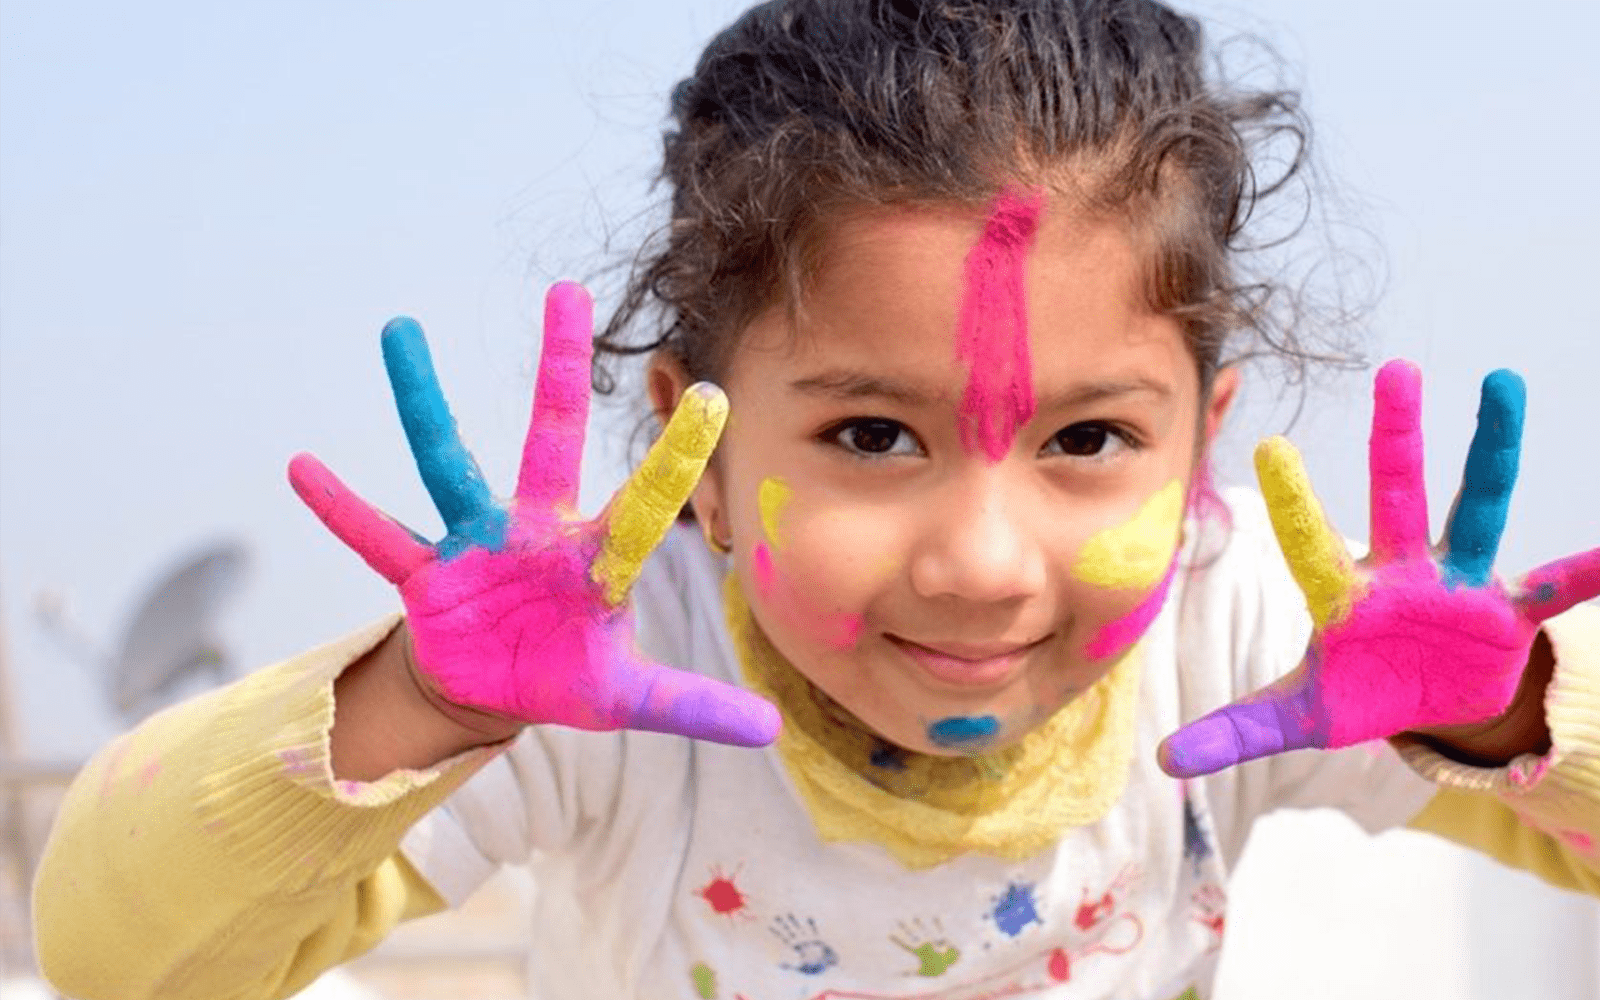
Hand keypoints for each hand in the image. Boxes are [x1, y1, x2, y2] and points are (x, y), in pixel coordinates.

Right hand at [289, 281, 779, 747]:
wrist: (493, 686)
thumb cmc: (566, 674)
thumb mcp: (627, 699)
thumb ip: (692, 704)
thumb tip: (772, 730)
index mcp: (595, 559)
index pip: (646, 505)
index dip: (676, 459)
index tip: (714, 397)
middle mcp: (536, 531)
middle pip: (551, 438)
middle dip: (561, 370)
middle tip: (567, 291)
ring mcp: (476, 543)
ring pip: (446, 462)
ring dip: (422, 401)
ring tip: (399, 329)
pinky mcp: (425, 574)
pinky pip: (377, 537)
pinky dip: (341, 509)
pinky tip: (301, 466)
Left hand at [1160, 360, 1599, 777]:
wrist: (1432, 705)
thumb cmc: (1360, 692)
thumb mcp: (1301, 716)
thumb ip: (1236, 731)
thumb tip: (1163, 759)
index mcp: (1344, 595)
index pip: (1311, 543)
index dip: (1295, 500)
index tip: (1271, 443)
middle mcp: (1401, 572)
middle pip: (1396, 495)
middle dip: (1396, 437)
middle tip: (1396, 368)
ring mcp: (1459, 583)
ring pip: (1477, 508)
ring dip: (1493, 450)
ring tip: (1504, 381)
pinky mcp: (1507, 610)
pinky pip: (1550, 585)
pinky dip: (1582, 571)